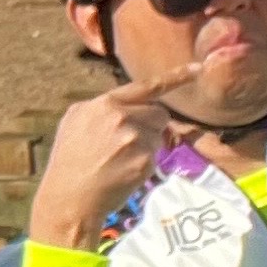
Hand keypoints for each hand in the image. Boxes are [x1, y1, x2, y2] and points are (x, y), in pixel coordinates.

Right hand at [28, 62, 200, 251]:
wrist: (68, 198)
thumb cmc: (68, 160)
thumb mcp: (75, 121)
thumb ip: (103, 107)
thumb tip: (126, 105)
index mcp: (105, 104)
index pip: (146, 86)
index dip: (175, 76)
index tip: (198, 68)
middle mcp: (122, 116)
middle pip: (159, 113)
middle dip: (151, 125)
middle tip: (128, 143)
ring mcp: (135, 139)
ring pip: (158, 135)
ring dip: (147, 145)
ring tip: (120, 160)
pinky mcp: (145, 161)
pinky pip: (155, 156)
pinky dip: (144, 164)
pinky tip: (123, 172)